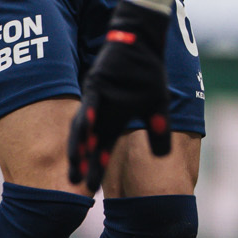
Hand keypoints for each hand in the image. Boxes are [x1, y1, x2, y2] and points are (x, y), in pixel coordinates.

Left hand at [67, 0, 173, 192]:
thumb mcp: (157, 107)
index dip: (97, 168)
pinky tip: (86, 126)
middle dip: (84, 164)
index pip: (103, 149)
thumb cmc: (146, 74)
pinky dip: (89, 114)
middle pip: (89, 143)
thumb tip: (162, 157)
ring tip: (75, 163)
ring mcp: (96, 99)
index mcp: (113, 120)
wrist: (141, 45)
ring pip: (84, 126)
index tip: (91, 192)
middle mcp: (100, 113)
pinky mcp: (97, 84)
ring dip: (80, 144)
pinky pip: (91, 102)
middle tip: (75, 186)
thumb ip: (158, 131)